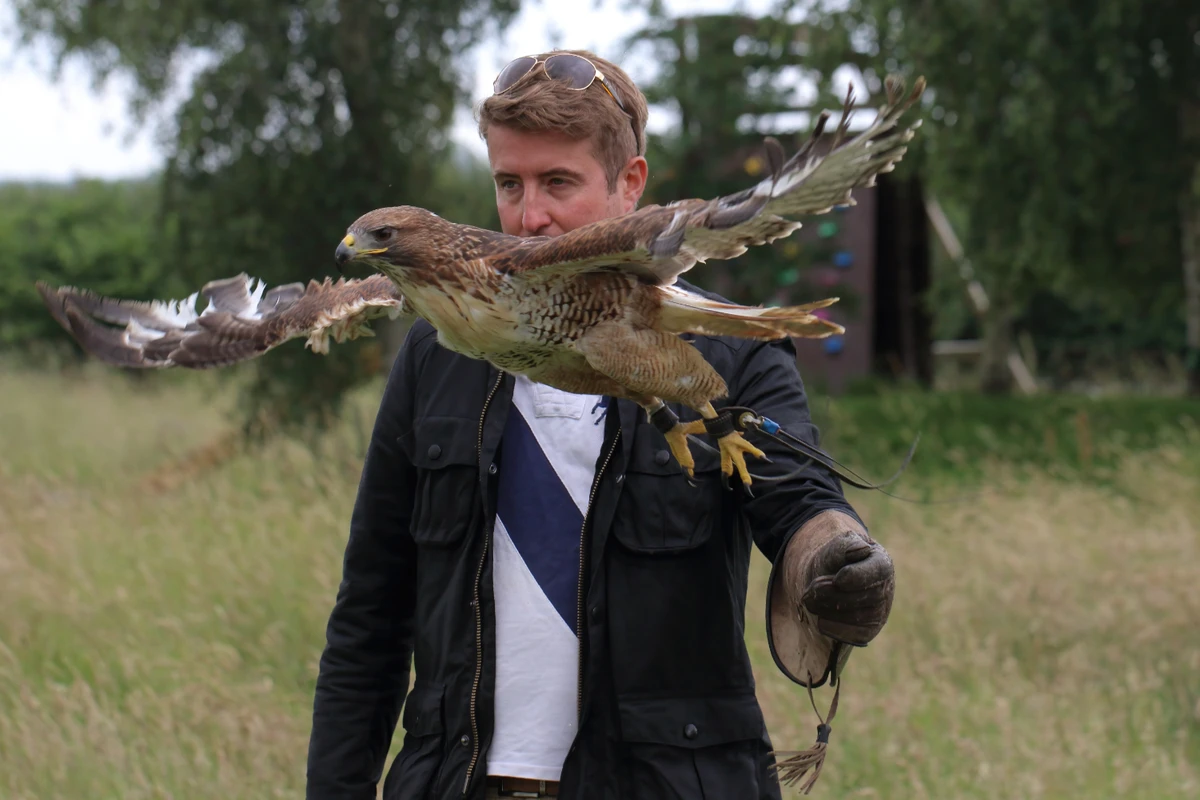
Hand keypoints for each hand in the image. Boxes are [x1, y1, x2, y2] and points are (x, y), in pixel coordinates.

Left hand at [800, 530, 893, 646]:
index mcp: (882, 562)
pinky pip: (856, 635)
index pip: (878, 571)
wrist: (827, 579)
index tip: (838, 578)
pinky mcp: (868, 630)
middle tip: (810, 590)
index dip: (858, 576)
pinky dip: (836, 629)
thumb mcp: (835, 547)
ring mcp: (879, 612)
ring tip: (809, 600)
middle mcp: (886, 589)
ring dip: (831, 611)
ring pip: (860, 617)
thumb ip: (845, 546)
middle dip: (835, 594)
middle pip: (866, 596)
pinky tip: (821, 621)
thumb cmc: (834, 560)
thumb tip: (862, 550)